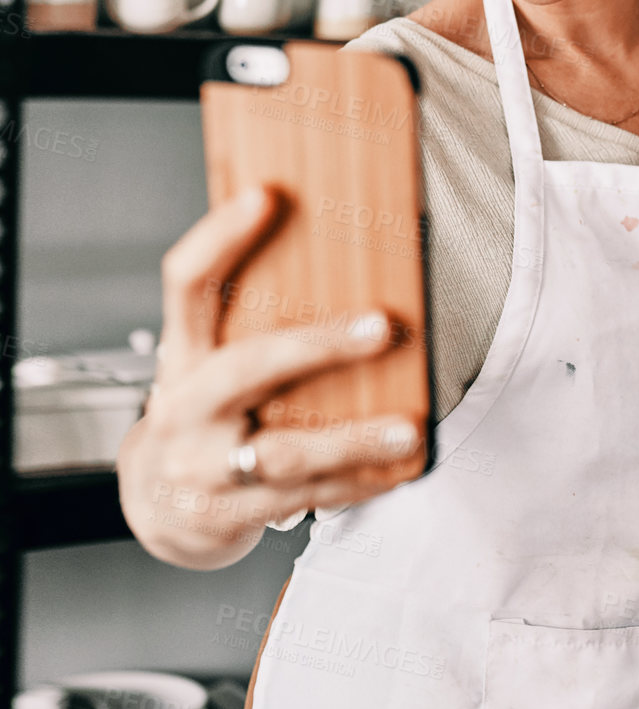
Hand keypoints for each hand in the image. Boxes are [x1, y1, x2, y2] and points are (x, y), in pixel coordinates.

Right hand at [117, 185, 422, 566]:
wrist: (160, 505)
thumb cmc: (205, 414)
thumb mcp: (210, 364)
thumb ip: (251, 323)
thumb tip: (343, 260)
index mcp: (180, 355)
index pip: (186, 284)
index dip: (219, 237)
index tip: (267, 195)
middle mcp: (183, 408)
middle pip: (243, 370)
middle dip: (316, 348)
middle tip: (379, 328)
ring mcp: (202, 467)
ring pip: (281, 453)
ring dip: (351, 441)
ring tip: (407, 430)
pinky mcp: (229, 514)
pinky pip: (304, 499)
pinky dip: (357, 484)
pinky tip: (399, 469)